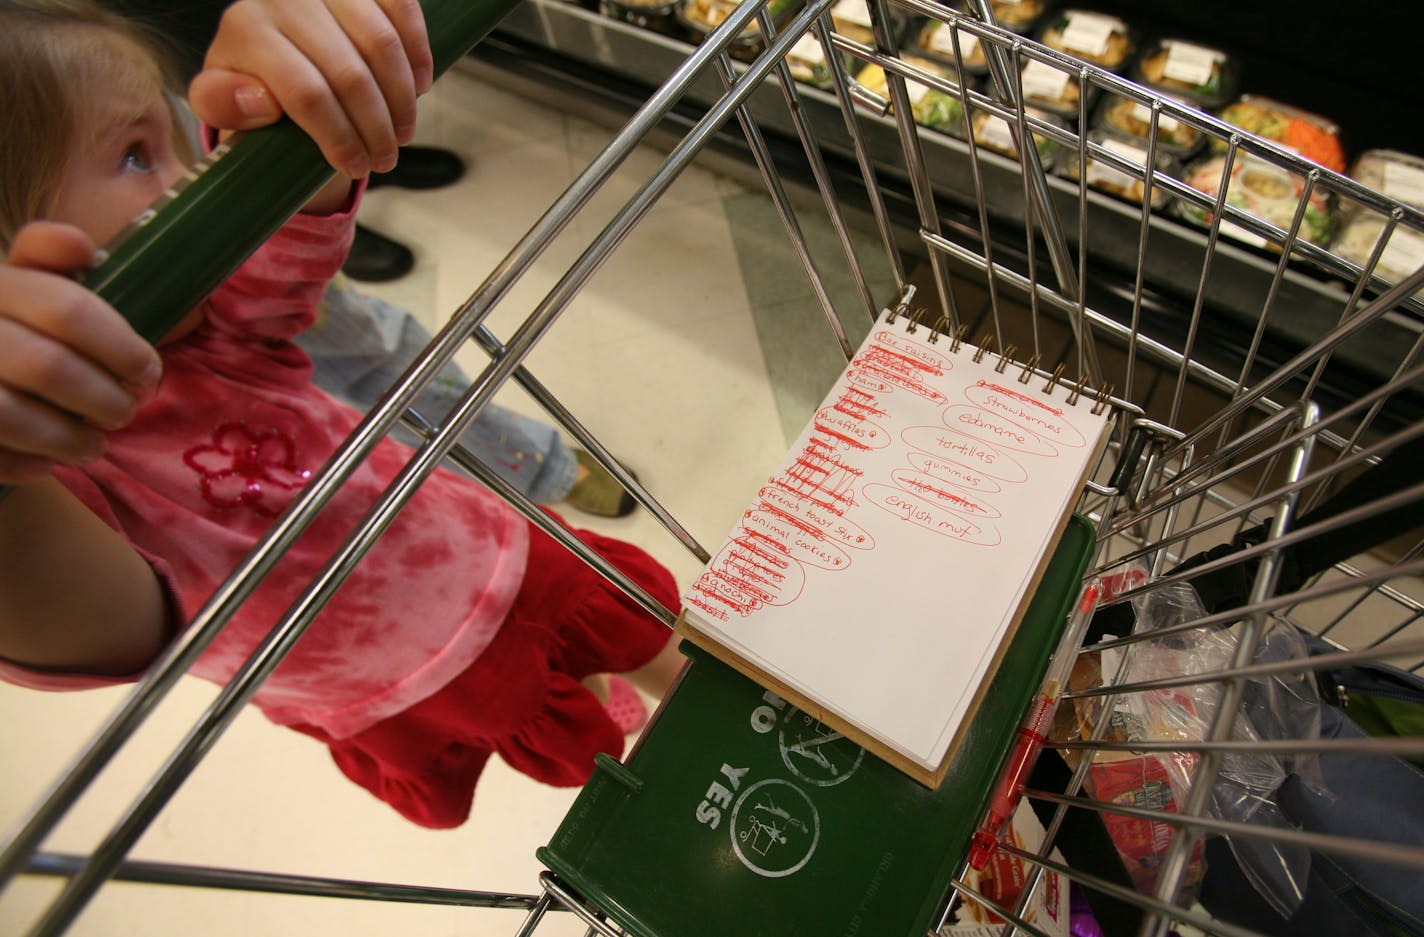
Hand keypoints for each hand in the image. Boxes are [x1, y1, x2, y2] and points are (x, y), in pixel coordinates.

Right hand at [0, 224, 161, 483]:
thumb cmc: (8, 326)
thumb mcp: (23, 283)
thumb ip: (50, 261)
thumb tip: (78, 244)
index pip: (67, 310)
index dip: (122, 347)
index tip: (148, 371)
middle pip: (49, 368)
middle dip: (104, 399)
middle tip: (125, 412)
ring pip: (13, 416)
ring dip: (69, 439)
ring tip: (94, 446)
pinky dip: (26, 464)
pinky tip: (46, 464)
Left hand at [188, 0, 433, 179]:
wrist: (278, 44)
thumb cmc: (252, 82)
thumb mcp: (220, 101)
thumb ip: (223, 104)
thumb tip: (261, 99)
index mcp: (246, 28)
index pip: (306, 92)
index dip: (338, 136)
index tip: (355, 166)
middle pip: (349, 74)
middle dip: (375, 127)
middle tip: (385, 159)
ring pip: (381, 45)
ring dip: (401, 99)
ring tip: (402, 133)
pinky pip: (402, 8)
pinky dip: (418, 51)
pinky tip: (420, 86)